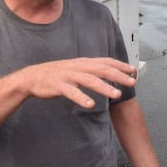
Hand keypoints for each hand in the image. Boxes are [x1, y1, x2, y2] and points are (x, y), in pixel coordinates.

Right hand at [20, 57, 136, 107]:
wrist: (32, 77)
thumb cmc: (57, 75)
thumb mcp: (76, 68)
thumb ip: (90, 70)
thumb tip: (108, 72)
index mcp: (83, 62)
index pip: (106, 62)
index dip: (121, 65)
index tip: (134, 71)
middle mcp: (78, 66)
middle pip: (102, 69)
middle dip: (119, 75)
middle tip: (132, 82)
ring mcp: (68, 75)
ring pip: (89, 80)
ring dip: (104, 86)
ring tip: (117, 94)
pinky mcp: (58, 85)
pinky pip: (72, 92)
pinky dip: (81, 98)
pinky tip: (91, 105)